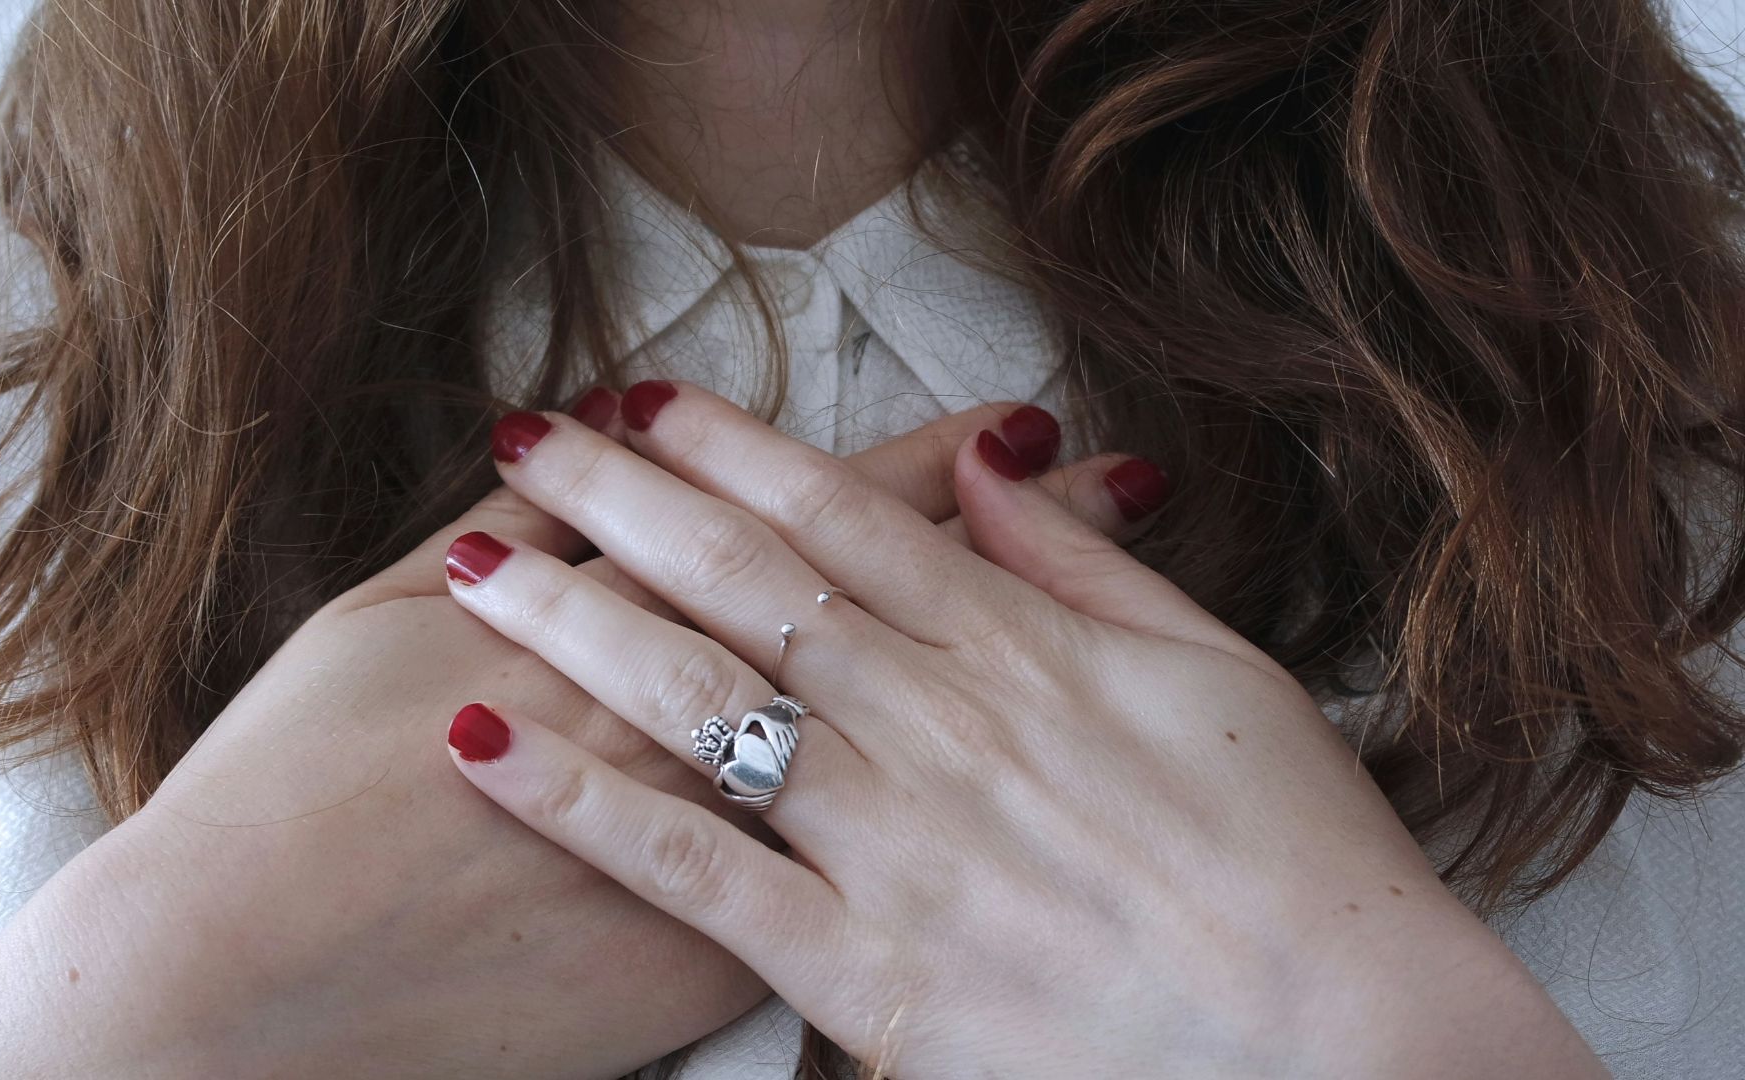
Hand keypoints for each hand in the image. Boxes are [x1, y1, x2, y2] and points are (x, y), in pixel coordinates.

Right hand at [0, 390, 1140, 1079]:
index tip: (1023, 421)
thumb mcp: (381, 611)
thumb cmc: (289, 779)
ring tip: (1082, 628)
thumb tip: (589, 447)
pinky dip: (928, 825)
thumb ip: (508, 531)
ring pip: (894, 732)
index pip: (813, 519)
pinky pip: (841, 879)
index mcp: (627, 615)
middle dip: (1004, 537)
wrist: (244, 972)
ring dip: (1002, 660)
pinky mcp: (710, 958)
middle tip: (1102, 475)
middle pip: (884, 608)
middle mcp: (696, 720)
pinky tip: (999, 796)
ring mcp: (713, 847)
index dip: (924, 463)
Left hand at [439, 382, 1606, 1079]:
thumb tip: (1002, 459)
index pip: (843, 517)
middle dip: (622, 501)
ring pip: (700, 703)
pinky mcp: (867, 974)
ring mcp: (894, 846)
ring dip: (574, 622)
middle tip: (523, 438)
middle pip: (745, 584)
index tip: (642, 398)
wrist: (1353, 1051)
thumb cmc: (1299, 861)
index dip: (731, 448)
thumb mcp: (1220, 671)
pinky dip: (581, 807)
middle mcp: (939, 726)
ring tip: (473, 564)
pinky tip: (485, 746)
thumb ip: (1091, 566)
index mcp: (1021, 649)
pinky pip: (694, 874)